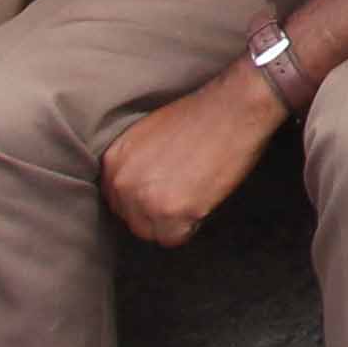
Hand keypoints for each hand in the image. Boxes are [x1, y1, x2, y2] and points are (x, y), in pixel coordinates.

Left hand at [99, 69, 283, 246]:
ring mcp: (145, 199)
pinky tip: (203, 199)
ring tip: (196, 193)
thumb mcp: (149, 134)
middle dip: (158, 213)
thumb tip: (139, 188)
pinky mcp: (172, 212)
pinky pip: (175, 238)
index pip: (119, 200)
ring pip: (153, 233)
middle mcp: (122, 182)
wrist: (234, 108)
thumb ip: (135, 164)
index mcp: (114, 161)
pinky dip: (192, 225)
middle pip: (133, 220)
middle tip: (185, 191)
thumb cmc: (201, 116)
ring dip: (174, 221)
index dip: (145, 198)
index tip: (166, 190)